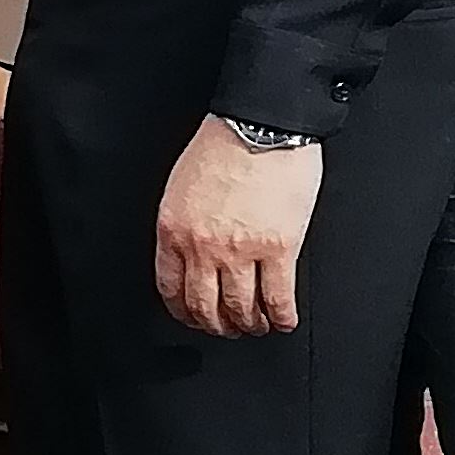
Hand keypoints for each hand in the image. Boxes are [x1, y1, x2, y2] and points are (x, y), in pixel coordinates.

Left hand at [154, 116, 324, 335]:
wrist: (259, 125)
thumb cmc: (222, 145)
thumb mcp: (181, 187)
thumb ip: (182, 222)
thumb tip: (190, 251)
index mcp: (173, 229)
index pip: (170, 286)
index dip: (183, 310)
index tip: (192, 316)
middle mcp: (202, 246)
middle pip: (204, 304)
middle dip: (215, 324)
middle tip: (225, 328)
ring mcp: (240, 250)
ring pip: (241, 307)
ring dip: (249, 324)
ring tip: (255, 326)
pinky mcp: (278, 247)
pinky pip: (278, 297)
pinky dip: (280, 316)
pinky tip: (283, 320)